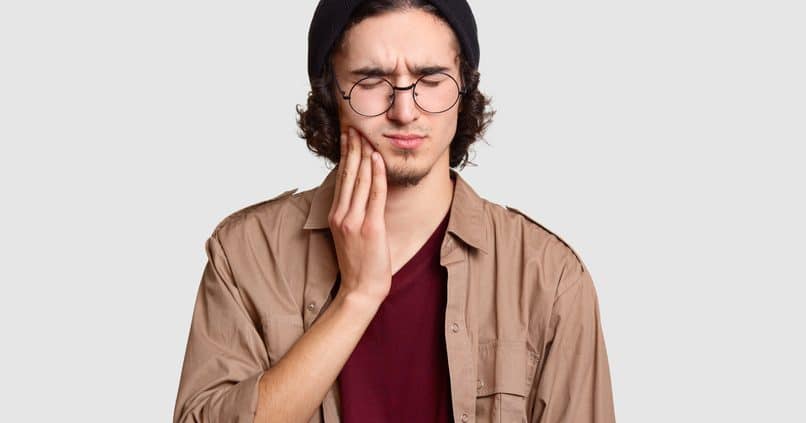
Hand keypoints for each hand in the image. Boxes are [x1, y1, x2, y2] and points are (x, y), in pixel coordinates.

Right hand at [328, 127, 391, 303]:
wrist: (360, 289)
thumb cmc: (359, 264)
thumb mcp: (349, 234)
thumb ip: (352, 214)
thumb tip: (361, 194)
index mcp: (336, 215)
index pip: (341, 177)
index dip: (345, 154)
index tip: (348, 135)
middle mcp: (342, 215)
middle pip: (348, 174)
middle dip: (353, 147)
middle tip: (356, 125)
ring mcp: (354, 221)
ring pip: (361, 180)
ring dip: (365, 154)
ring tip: (367, 135)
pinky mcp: (370, 227)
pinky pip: (375, 195)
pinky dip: (377, 175)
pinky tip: (378, 159)